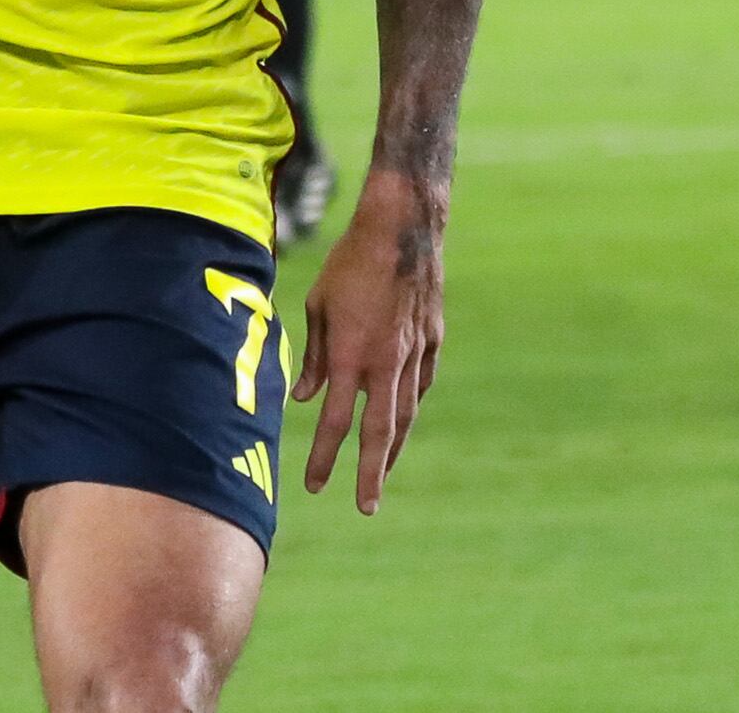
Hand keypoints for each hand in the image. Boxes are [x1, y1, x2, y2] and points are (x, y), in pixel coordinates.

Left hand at [295, 168, 445, 515]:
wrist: (401, 231)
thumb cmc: (348, 263)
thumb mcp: (318, 306)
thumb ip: (314, 356)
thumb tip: (306, 398)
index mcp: (350, 355)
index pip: (334, 421)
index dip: (324, 457)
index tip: (315, 486)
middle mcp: (385, 363)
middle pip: (379, 432)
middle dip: (370, 474)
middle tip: (365, 507)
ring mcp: (414, 354)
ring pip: (405, 413)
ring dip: (393, 448)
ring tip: (382, 474)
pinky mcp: (433, 342)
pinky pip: (420, 384)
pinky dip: (409, 406)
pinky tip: (403, 420)